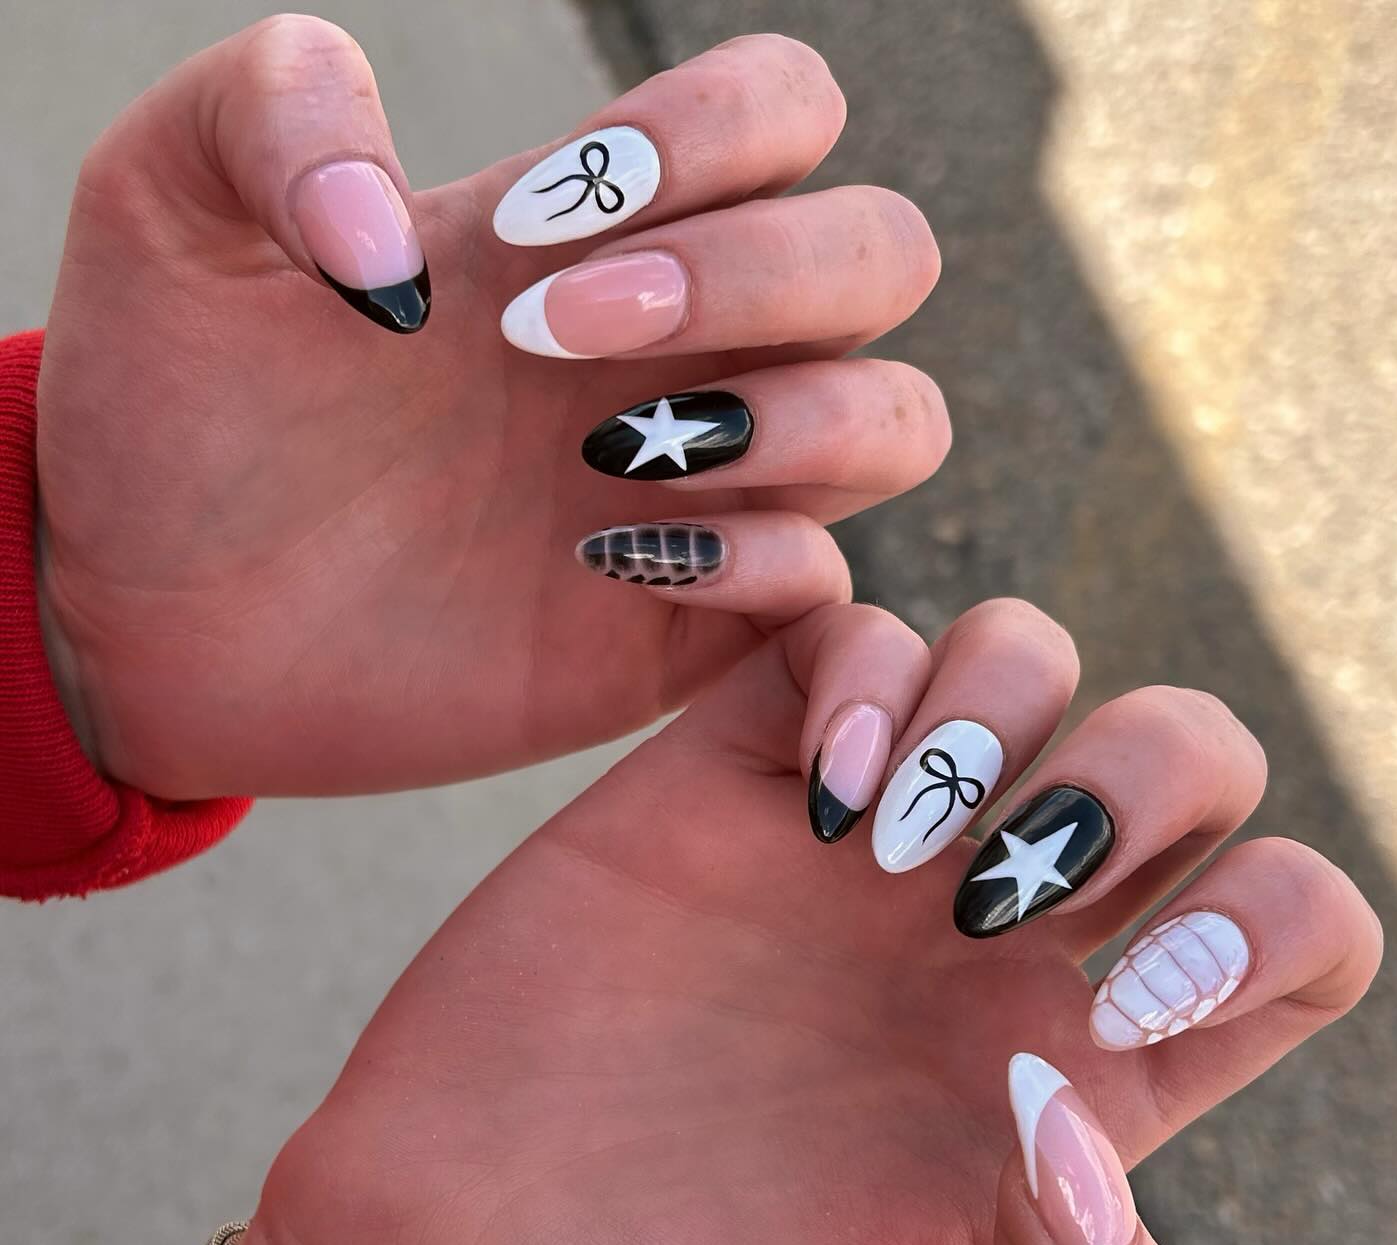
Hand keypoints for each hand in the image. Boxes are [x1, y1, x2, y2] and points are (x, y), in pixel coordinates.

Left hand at [34, 18, 945, 797]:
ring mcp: (688, 491)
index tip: (535, 225)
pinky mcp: (674, 628)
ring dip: (799, 418)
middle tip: (555, 339)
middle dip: (761, 277)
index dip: (713, 140)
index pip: (785, 113)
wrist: (145, 612)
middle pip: (884, 254)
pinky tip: (603, 559)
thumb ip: (284, 108)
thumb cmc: (168, 406)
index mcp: (587, 229)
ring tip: (605, 457)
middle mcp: (672, 349)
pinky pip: (819, 583)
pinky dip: (759, 562)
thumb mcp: (169, 204)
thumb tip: (419, 238)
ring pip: (896, 417)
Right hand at [232, 599, 1379, 1244]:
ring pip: (1018, 660)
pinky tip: (813, 798)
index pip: (1283, 928)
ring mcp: (854, 840)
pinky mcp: (723, 780)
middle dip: (1144, 776)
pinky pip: (846, 635)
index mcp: (1070, 1070)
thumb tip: (1096, 1141)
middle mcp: (983, 934)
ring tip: (886, 849)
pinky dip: (866, 673)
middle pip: (1181, 749)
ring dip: (997, 711)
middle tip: (999, 898)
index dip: (1273, 927)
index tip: (1127, 1008)